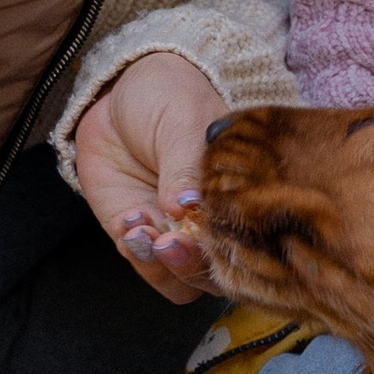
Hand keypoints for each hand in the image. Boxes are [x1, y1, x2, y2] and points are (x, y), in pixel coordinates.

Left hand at [75, 49, 225, 302]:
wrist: (120, 92)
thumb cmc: (168, 97)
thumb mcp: (184, 120)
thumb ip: (185, 165)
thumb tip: (187, 204)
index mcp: (242, 194)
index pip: (253, 239)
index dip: (234, 248)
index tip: (206, 233)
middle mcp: (214, 222)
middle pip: (219, 273)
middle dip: (193, 265)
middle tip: (170, 242)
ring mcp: (176, 232)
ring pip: (181, 281)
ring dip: (162, 267)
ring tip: (142, 232)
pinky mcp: (139, 234)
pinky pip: (144, 264)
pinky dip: (136, 254)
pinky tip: (130, 223)